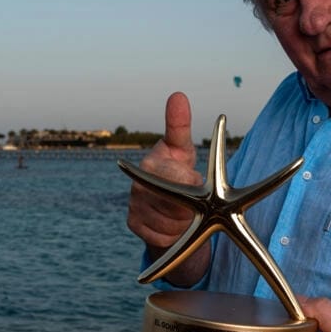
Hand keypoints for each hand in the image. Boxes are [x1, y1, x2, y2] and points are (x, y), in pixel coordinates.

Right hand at [126, 92, 209, 283]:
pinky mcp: (133, 225)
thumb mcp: (182, 149)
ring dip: (184, 220)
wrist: (164, 202)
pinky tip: (172, 223)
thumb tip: (178, 95)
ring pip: (171, 223)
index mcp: (151, 164)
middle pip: (175, 203)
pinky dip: (172, 232)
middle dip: (189, 205)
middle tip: (197, 202)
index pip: (174, 175)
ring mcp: (133, 206)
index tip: (197, 181)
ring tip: (184, 210)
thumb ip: (179, 125)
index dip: (189, 180)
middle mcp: (137, 184)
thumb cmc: (177, 169)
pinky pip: (162, 236)